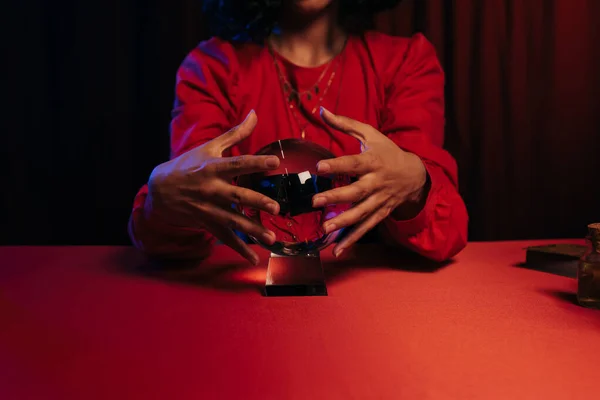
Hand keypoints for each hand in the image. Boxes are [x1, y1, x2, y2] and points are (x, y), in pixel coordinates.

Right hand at [148, 110, 279, 264]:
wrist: (160, 189)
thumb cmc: (188, 164)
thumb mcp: (209, 147)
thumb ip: (235, 133)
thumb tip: (255, 113)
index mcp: (213, 167)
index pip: (237, 164)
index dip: (256, 163)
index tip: (274, 163)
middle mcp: (211, 189)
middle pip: (237, 196)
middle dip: (256, 202)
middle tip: (276, 208)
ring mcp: (209, 209)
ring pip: (233, 221)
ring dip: (252, 231)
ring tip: (271, 239)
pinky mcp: (207, 223)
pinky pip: (225, 238)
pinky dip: (239, 249)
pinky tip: (255, 259)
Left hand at [313, 107, 428, 256]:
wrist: (414, 174)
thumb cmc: (386, 151)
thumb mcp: (369, 134)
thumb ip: (345, 124)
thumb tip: (321, 110)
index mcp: (373, 161)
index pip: (353, 163)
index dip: (337, 165)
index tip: (319, 167)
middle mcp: (377, 182)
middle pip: (356, 191)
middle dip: (336, 197)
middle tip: (315, 201)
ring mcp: (380, 200)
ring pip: (361, 213)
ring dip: (343, 222)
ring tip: (325, 228)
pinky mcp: (380, 213)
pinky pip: (366, 227)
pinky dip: (352, 239)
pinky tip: (338, 249)